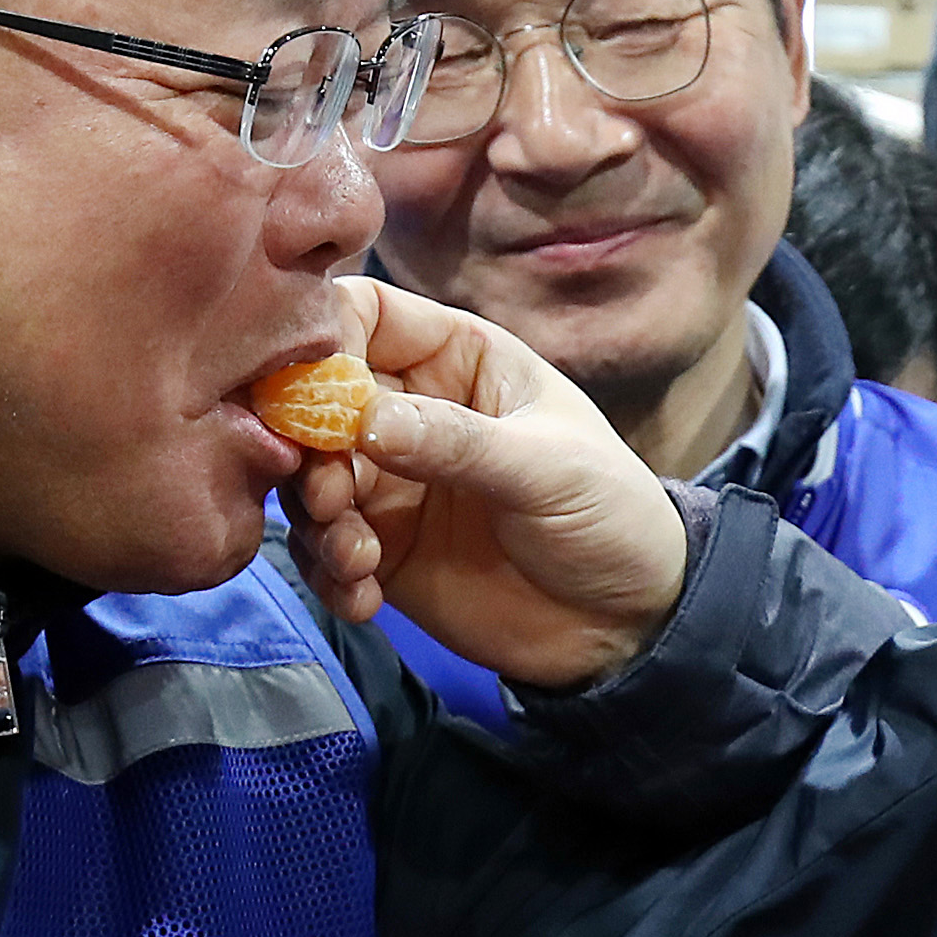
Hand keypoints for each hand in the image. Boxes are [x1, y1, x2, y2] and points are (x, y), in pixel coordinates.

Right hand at [280, 276, 688, 688]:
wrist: (628, 622)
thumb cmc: (611, 515)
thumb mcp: (548, 469)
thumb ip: (456, 441)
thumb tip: (363, 418)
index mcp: (458, 358)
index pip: (364, 314)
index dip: (324, 341)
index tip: (313, 397)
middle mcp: (409, 410)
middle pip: (314, 400)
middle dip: (309, 448)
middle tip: (330, 495)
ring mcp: (391, 482)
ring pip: (308, 479)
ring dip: (316, 519)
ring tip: (357, 556)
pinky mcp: (382, 548)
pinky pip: (321, 550)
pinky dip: (328, 573)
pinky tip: (367, 597)